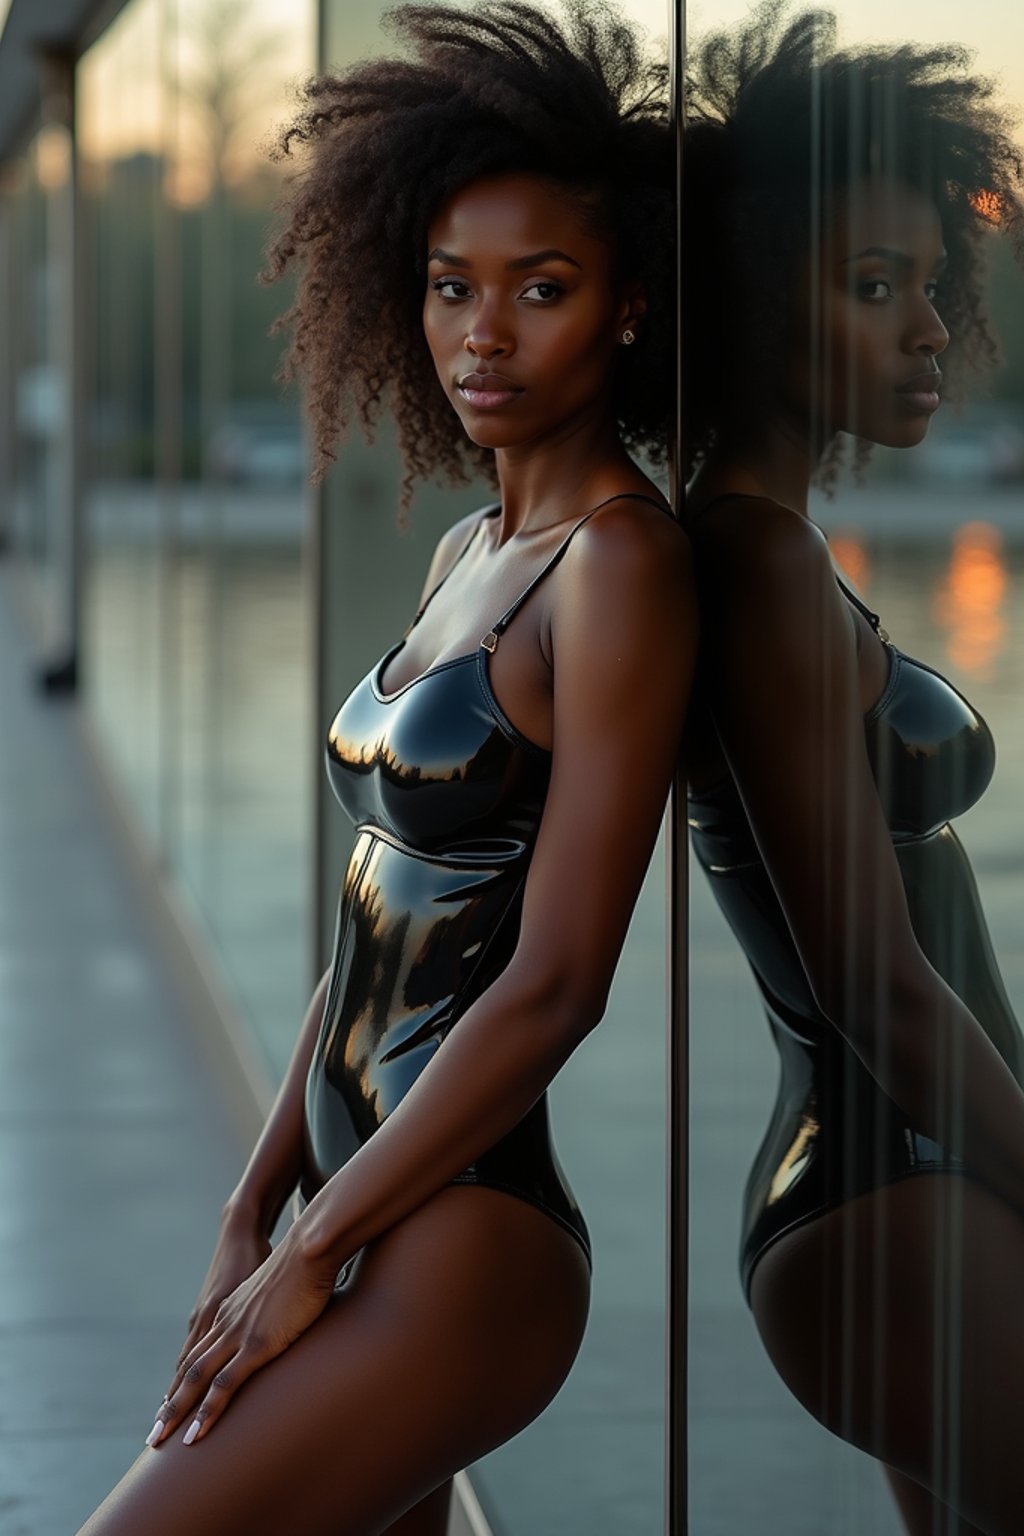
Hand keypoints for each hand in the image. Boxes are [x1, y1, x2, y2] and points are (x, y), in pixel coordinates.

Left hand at [145, 1228, 338, 1447]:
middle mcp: (225, 1322)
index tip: (171, 1402)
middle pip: (188, 1368)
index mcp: (229, 1310)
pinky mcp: (256, 1345)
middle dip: (170, 1403)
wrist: (307, 1249)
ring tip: (160, 1441)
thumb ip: (272, 1303)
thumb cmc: (303, 1263)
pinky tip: (197, 1434)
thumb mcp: (279, 1287)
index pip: (198, 1350)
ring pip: (196, 1379)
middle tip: (154, 1433)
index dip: (183, 1378)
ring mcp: (238, 1334)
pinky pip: (224, 1384)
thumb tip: (282, 1312)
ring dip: (176, 1412)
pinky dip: (207, 1411)